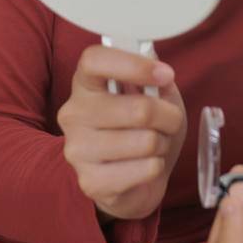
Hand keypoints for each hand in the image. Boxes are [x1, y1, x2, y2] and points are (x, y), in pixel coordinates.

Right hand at [57, 44, 186, 220]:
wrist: (132, 181)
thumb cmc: (143, 129)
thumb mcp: (156, 96)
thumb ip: (156, 79)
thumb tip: (161, 72)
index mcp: (85, 83)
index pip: (95, 60)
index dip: (133, 64)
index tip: (165, 74)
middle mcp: (73, 113)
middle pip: (138, 108)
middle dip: (168, 117)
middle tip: (169, 121)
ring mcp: (77, 149)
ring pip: (146, 141)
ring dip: (162, 143)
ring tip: (153, 145)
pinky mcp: (90, 182)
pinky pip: (146, 169)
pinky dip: (156, 167)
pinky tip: (143, 167)